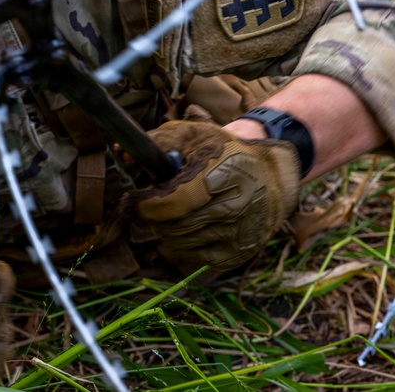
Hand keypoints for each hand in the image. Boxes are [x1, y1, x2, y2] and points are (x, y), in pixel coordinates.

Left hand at [125, 120, 300, 273]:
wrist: (271, 176)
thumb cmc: (225, 154)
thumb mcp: (196, 135)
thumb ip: (161, 142)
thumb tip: (124, 155)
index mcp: (226, 173)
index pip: (175, 201)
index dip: (147, 204)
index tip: (133, 200)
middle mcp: (238, 206)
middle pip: (176, 225)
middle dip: (156, 217)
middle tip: (151, 206)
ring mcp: (241, 233)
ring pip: (183, 244)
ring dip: (167, 231)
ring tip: (170, 214)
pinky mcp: (240, 253)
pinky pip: (196, 259)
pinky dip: (182, 247)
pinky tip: (185, 229)